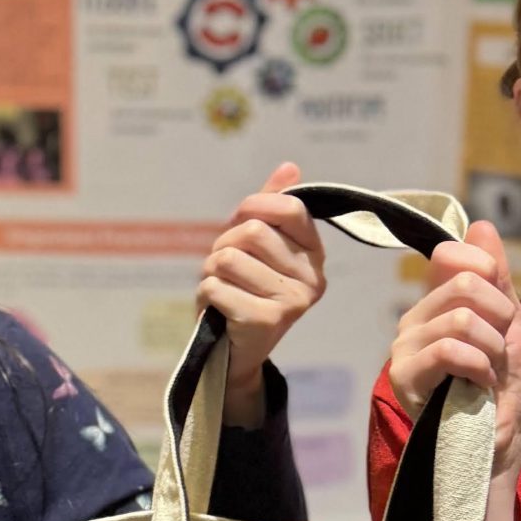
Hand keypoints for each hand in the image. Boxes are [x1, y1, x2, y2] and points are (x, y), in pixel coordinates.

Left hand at [197, 161, 326, 422]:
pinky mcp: (266, 321)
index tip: (239, 221)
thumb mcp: (260, 247)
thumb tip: (290, 167)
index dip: (254, 206)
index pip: (289, 208)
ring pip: (228, 258)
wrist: (236, 353)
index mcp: (315, 255)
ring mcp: (292, 302)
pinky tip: (217, 309)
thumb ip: (273, 206)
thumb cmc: (246, 290)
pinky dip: (205, 295)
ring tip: (223, 289)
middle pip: (252, 232)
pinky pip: (216, 287)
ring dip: (211, 272)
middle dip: (224, 244)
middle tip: (225, 268)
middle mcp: (312, 279)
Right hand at [387, 223, 520, 477]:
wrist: (498, 441)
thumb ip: (497, 278)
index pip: (452, 254)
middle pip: (465, 284)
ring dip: (493, 349)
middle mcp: (416, 317)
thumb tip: (481, 225)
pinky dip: (478, 366)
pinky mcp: (405, 375)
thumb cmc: (503, 389)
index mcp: (437, 302)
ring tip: (491, 373)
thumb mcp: (511, 326)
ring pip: (462, 318)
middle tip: (500, 351)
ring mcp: (406, 346)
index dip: (489, 275)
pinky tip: (480, 385)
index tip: (503, 314)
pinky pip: (448, 349)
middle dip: (501, 319)